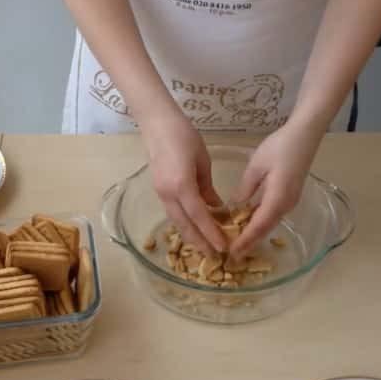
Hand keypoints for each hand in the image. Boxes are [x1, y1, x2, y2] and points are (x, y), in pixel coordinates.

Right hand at [141, 111, 225, 254]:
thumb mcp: (202, 162)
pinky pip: (172, 212)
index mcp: (181, 186)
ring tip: (204, 247)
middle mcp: (168, 194)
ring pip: (176, 221)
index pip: (199, 216)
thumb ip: (208, 187)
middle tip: (213, 256)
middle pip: (184, 225)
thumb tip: (216, 207)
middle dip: (199, 242)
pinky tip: (193, 227)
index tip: (222, 246)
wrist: (157, 123)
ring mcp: (160, 193)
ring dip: (190, 235)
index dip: (210, 233)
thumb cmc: (184, 136)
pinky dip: (184, 222)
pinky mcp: (158, 189)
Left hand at [229, 123, 321, 256]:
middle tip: (231, 255)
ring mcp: (290, 201)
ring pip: (269, 223)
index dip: (245, 241)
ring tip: (237, 243)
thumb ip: (246, 188)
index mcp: (277, 199)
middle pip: (265, 229)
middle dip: (249, 242)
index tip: (232, 253)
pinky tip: (247, 223)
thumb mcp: (256, 166)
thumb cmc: (280, 147)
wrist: (305, 135)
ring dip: (254, 234)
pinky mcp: (290, 196)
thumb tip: (235, 206)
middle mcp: (286, 205)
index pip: (259, 226)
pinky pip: (273, 214)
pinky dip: (260, 222)